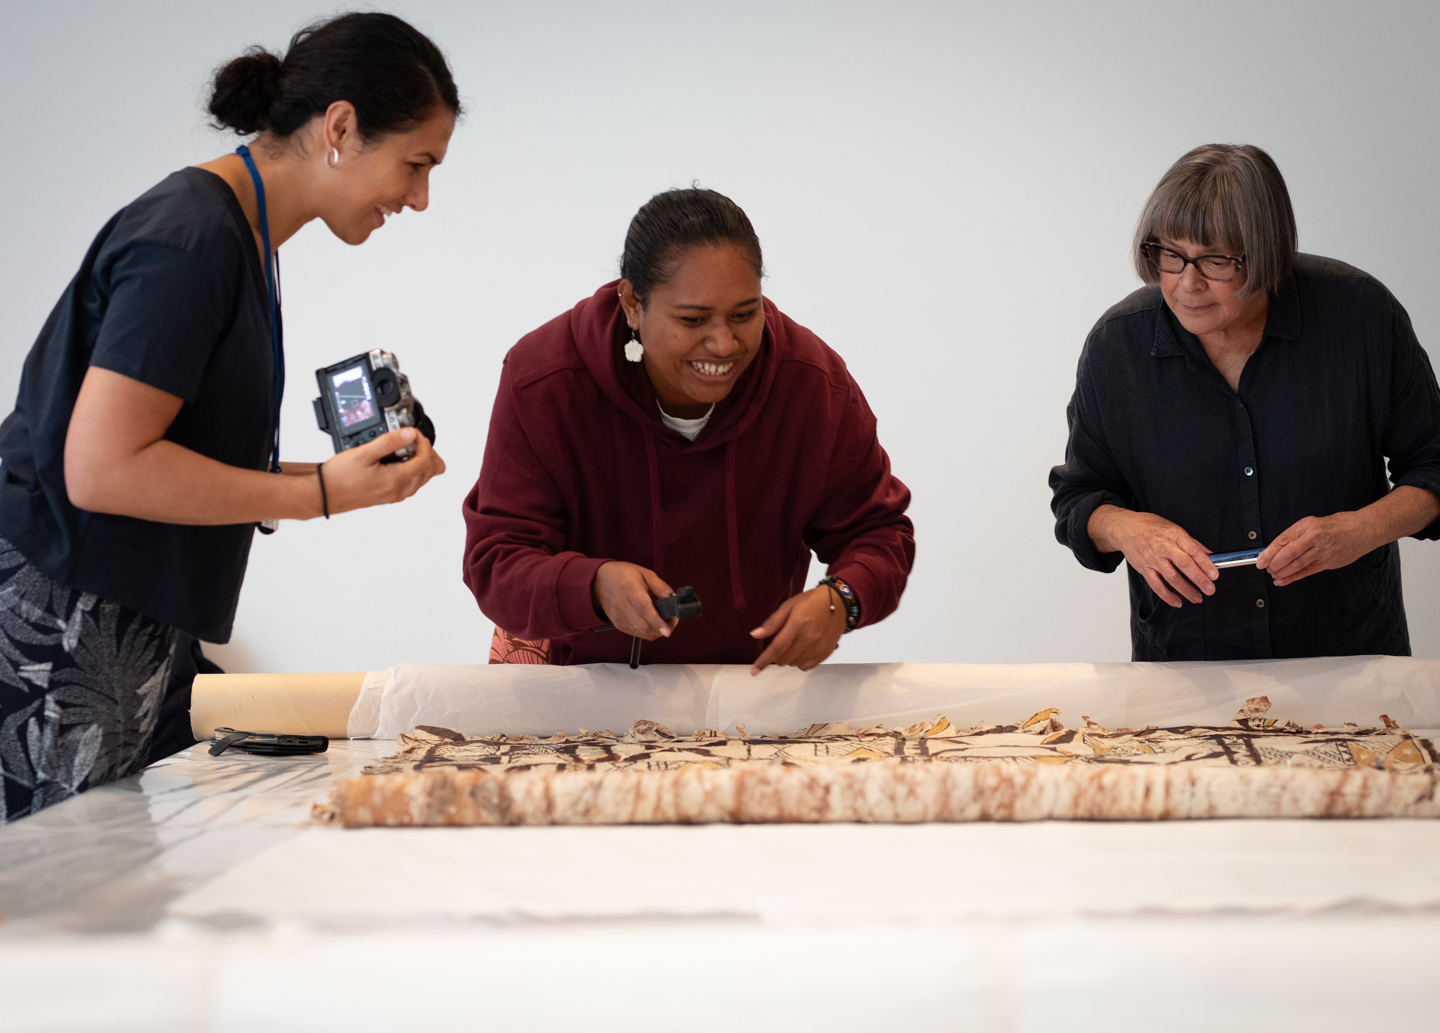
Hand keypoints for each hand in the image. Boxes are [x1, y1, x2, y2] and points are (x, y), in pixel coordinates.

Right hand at [319, 428, 445, 515]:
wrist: (324, 494)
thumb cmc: (339, 477)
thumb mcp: (364, 453)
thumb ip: (389, 442)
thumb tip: (409, 434)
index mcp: (395, 480)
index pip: (425, 461)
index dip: (424, 444)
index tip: (413, 433)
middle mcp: (399, 491)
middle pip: (429, 472)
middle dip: (427, 453)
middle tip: (415, 439)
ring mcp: (394, 495)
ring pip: (421, 479)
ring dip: (421, 462)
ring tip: (409, 447)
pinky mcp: (388, 496)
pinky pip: (411, 484)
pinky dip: (412, 470)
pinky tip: (402, 460)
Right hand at [593, 562, 675, 641]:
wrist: (598, 581)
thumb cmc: (622, 575)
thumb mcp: (645, 573)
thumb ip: (661, 587)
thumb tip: (673, 600)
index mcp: (630, 589)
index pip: (643, 608)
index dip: (657, 621)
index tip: (667, 630)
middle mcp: (622, 605)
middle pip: (644, 626)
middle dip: (662, 628)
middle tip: (671, 620)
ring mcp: (619, 617)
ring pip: (642, 633)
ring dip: (656, 631)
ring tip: (662, 620)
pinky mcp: (618, 625)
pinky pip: (638, 634)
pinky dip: (648, 631)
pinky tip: (650, 621)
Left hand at [748, 586, 846, 675]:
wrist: (839, 603)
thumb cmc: (812, 602)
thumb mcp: (788, 606)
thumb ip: (772, 623)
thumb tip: (755, 635)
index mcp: (797, 624)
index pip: (777, 648)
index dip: (764, 661)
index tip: (754, 671)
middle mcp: (809, 638)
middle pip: (783, 659)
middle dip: (776, 655)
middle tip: (782, 641)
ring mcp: (818, 647)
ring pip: (793, 664)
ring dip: (788, 657)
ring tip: (794, 642)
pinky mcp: (825, 653)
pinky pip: (806, 667)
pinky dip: (799, 661)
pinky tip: (802, 649)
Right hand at [1089, 506, 1216, 607]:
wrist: (1125, 528)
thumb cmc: (1150, 527)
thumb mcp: (1173, 528)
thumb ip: (1192, 544)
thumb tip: (1209, 556)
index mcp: (1174, 535)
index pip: (1193, 551)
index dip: (1205, 564)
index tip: (1214, 574)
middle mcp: (1163, 547)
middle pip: (1184, 565)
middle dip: (1198, 579)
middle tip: (1210, 589)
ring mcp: (1153, 559)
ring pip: (1171, 577)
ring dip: (1186, 590)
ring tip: (1197, 598)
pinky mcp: (1144, 569)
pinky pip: (1156, 585)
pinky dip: (1167, 596)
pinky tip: (1177, 602)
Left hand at [1257, 512, 1372, 585]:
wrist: (1362, 530)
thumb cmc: (1336, 526)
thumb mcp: (1312, 523)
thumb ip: (1295, 535)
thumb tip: (1275, 548)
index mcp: (1307, 526)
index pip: (1283, 540)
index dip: (1269, 552)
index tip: (1260, 560)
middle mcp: (1314, 538)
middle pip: (1289, 553)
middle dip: (1274, 564)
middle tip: (1267, 568)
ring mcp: (1322, 551)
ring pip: (1297, 564)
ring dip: (1282, 572)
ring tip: (1274, 574)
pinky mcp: (1328, 562)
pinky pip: (1307, 571)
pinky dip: (1293, 577)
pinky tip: (1283, 580)